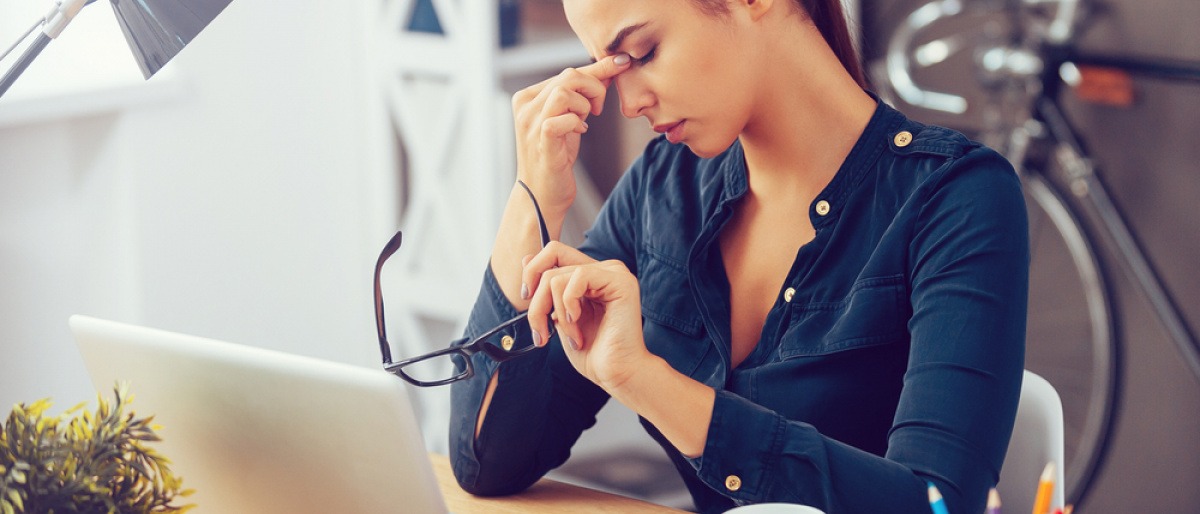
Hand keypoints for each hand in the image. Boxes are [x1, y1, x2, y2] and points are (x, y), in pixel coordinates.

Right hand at [512, 54, 630, 215]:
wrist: (542, 195)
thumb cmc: (556, 156)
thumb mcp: (570, 118)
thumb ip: (583, 94)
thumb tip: (610, 69)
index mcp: (527, 97)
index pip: (566, 72)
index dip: (597, 69)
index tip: (622, 62)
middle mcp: (524, 107)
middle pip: (568, 76)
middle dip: (594, 89)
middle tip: (598, 110)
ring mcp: (530, 123)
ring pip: (565, 91)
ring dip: (585, 105)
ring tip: (585, 121)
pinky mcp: (541, 140)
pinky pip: (563, 118)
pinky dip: (577, 122)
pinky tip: (579, 132)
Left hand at [523, 242, 648, 391]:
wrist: (616, 373)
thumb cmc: (593, 353)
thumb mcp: (559, 317)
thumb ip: (547, 290)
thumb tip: (526, 259)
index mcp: (590, 276)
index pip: (553, 253)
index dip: (532, 272)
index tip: (527, 300)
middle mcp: (603, 269)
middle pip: (550, 260)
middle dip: (536, 300)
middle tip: (541, 328)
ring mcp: (613, 273)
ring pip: (557, 276)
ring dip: (555, 313)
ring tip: (571, 336)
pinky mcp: (620, 281)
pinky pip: (578, 277)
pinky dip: (569, 306)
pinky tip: (579, 323)